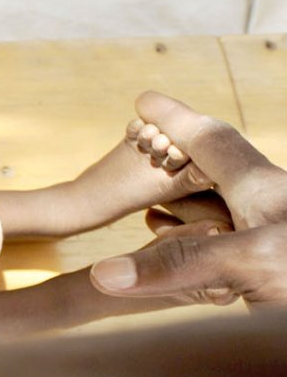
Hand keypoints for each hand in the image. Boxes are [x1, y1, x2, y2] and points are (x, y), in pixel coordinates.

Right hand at [91, 92, 286, 307]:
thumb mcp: (256, 263)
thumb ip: (184, 262)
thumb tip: (107, 273)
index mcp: (266, 193)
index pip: (214, 143)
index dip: (178, 120)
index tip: (147, 99)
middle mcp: (277, 214)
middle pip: (225, 175)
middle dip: (185, 164)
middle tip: (152, 156)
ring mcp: (280, 244)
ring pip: (232, 218)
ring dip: (193, 216)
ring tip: (158, 220)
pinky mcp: (280, 276)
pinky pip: (238, 258)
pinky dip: (209, 257)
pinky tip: (205, 276)